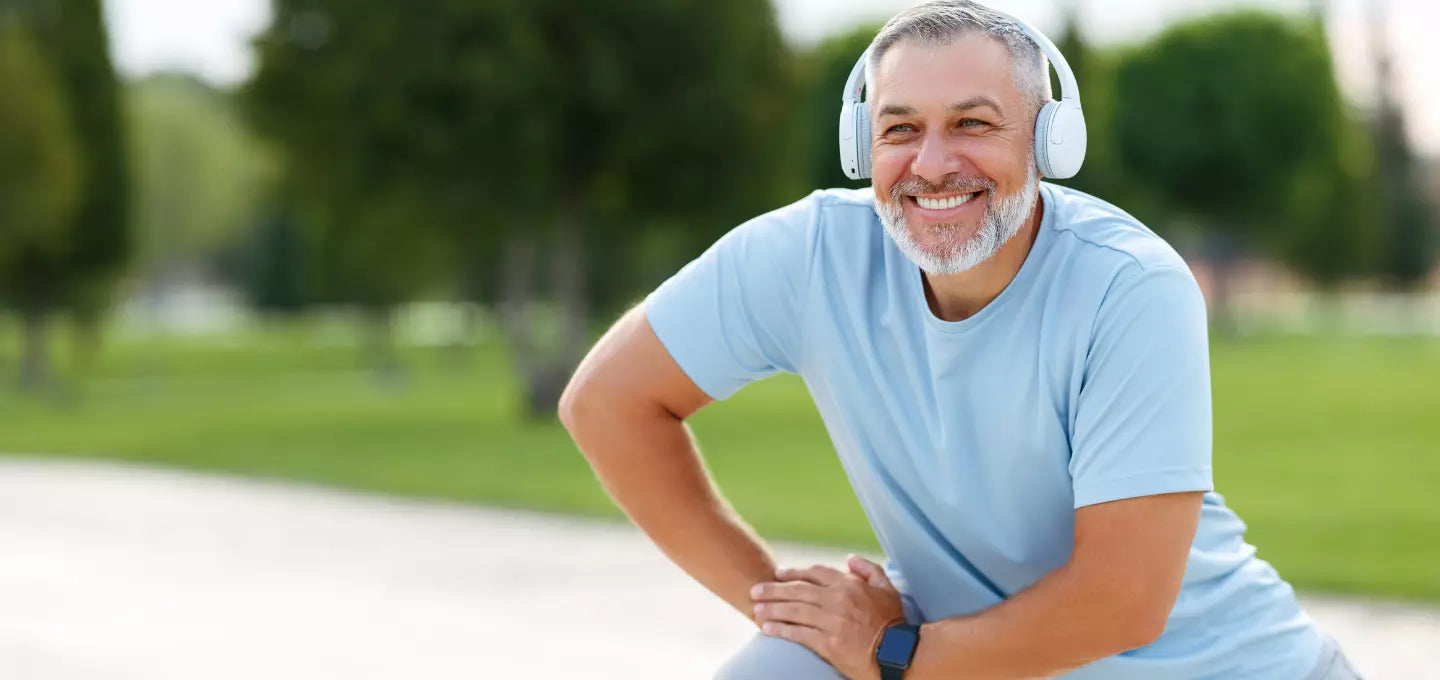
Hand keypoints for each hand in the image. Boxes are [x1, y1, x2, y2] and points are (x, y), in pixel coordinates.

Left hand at [750, 555, 904, 679]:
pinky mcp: (829, 643)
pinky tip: (767, 628)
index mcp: (849, 585)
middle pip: (798, 590)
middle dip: (774, 589)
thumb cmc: (894, 622)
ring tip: (756, 608)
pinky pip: (799, 634)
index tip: (778, 573)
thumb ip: (869, 569)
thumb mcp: (887, 589)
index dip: (794, 572)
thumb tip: (850, 558)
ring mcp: (832, 622)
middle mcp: (837, 600)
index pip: (815, 573)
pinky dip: (781, 630)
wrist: (899, 653)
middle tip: (756, 590)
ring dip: (772, 608)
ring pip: (794, 611)